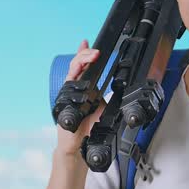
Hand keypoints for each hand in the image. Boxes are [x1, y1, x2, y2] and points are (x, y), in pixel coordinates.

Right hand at [55, 39, 105, 156]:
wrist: (78, 145)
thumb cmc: (90, 128)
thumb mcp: (105, 109)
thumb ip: (109, 98)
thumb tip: (125, 91)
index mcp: (86, 87)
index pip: (84, 66)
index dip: (85, 53)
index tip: (88, 42)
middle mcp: (76, 88)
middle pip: (77, 65)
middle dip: (85, 55)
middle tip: (95, 51)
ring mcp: (68, 93)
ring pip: (72, 72)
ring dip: (81, 62)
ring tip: (91, 56)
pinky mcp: (64, 101)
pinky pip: (67, 87)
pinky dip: (73, 78)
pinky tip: (78, 72)